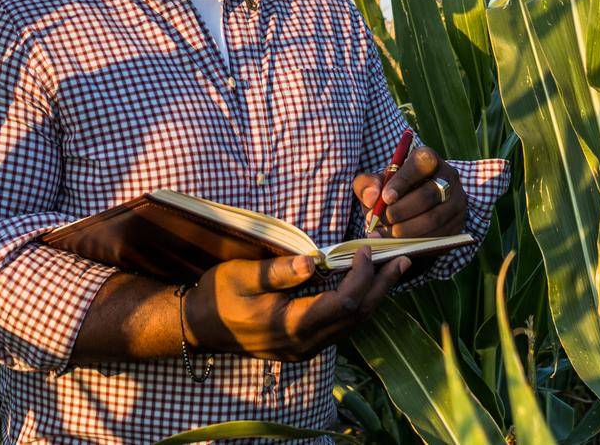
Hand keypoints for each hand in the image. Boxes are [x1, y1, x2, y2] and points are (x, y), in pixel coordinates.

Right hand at [183, 247, 408, 361]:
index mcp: (291, 326)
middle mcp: (304, 343)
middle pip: (355, 318)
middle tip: (401, 260)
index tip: (364, 250)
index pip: (342, 305)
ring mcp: (305, 348)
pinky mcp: (303, 345)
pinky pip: (340, 327)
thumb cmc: (218, 295)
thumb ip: (278, 272)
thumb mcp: (241, 275)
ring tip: (391, 271)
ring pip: (351, 326)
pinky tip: (364, 287)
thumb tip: (312, 261)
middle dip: (380, 288)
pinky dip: (356, 305)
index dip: (360, 278)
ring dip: (373, 297)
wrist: (199, 326)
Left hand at [353, 146, 466, 239]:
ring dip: (408, 229)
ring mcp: (457, 200)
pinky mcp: (459, 222)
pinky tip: (400, 242)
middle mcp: (448, 176)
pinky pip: (441, 235)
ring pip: (434, 217)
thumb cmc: (392, 190)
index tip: (386, 198)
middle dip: (402, 210)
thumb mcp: (376, 182)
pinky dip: (418, 241)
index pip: (420, 164)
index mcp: (428, 158)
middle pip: (428, 194)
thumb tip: (372, 197)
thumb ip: (367, 184)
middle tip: (383, 220)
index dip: (402, 181)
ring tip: (387, 233)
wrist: (415, 207)